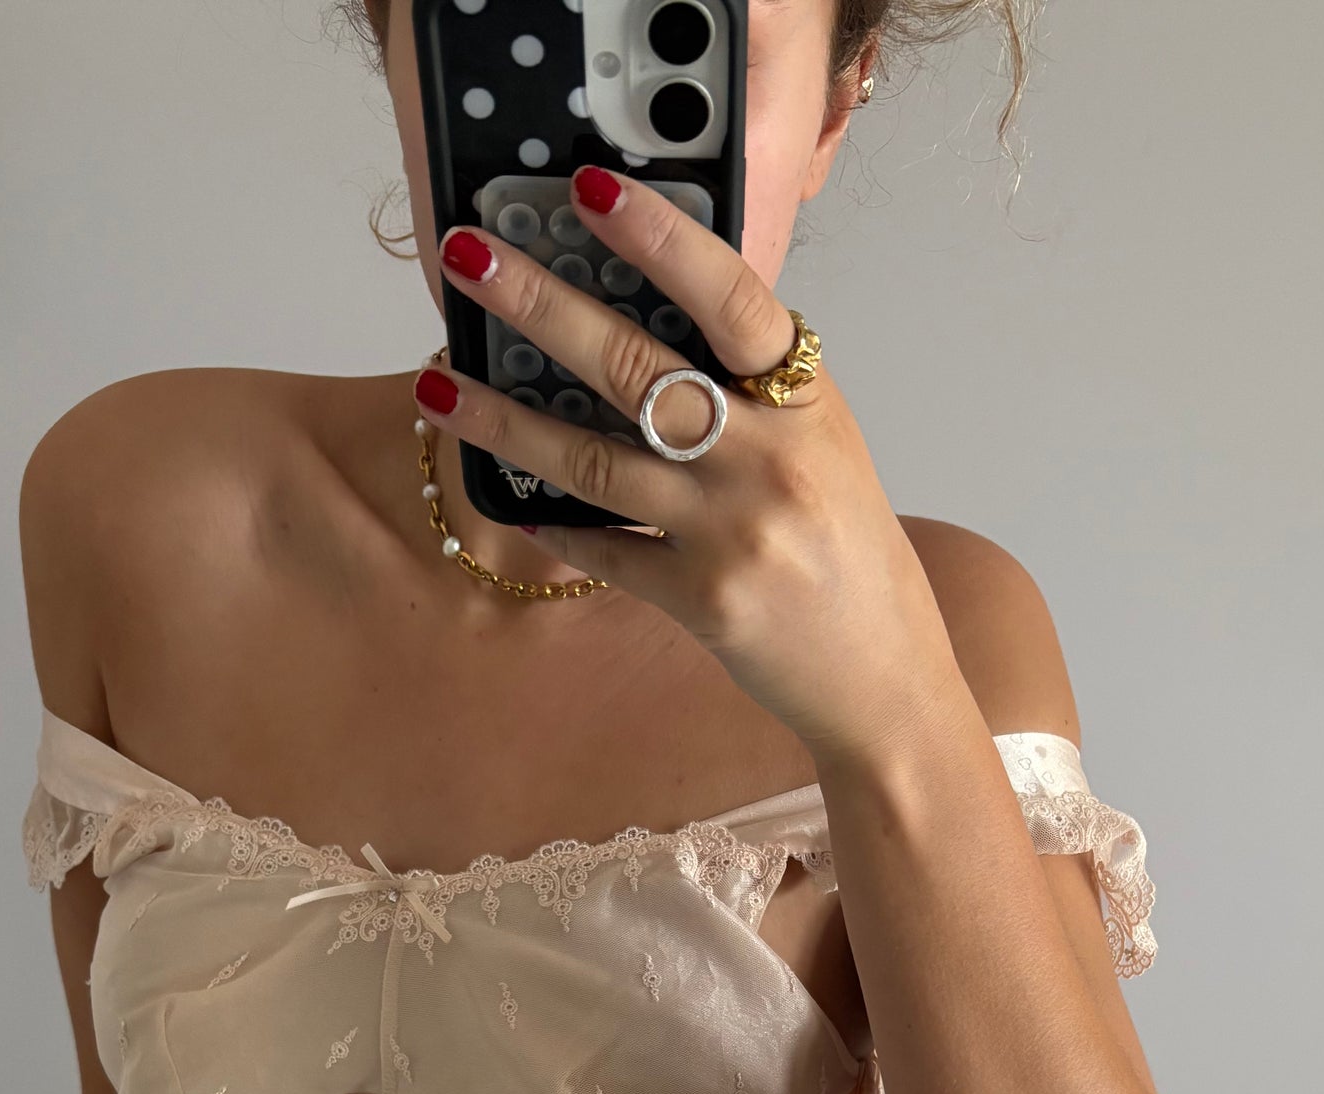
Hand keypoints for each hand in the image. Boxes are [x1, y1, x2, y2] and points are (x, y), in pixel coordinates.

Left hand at [418, 166, 966, 761]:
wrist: (884, 672)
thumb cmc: (845, 548)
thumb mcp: (821, 445)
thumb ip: (749, 390)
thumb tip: (640, 325)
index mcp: (804, 403)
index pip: (730, 298)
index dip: (660, 238)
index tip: (590, 190)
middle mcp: (772, 460)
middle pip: (637, 369)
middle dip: (541, 306)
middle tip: (468, 259)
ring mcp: (735, 533)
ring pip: (597, 461)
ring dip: (504, 420)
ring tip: (438, 384)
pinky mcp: (705, 601)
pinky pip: (606, 552)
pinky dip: (555, 525)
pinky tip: (512, 501)